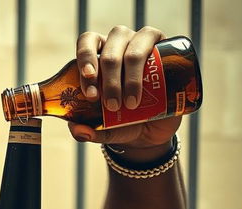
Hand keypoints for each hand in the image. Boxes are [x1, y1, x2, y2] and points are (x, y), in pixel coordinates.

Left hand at [70, 25, 180, 152]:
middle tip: (110, 105)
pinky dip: (150, 69)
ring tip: (130, 104)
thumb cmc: (121, 123)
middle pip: (110, 48)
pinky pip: (156, 44)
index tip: (89, 90)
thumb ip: (87, 132)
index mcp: (97, 55)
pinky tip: (146, 90)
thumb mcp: (103, 129)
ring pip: (133, 49)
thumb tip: (77, 130)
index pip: (88, 43)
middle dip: (108, 79)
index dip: (86, 58)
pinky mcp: (164, 48)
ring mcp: (141, 43)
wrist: (151, 130)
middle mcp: (118, 44)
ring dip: (129, 77)